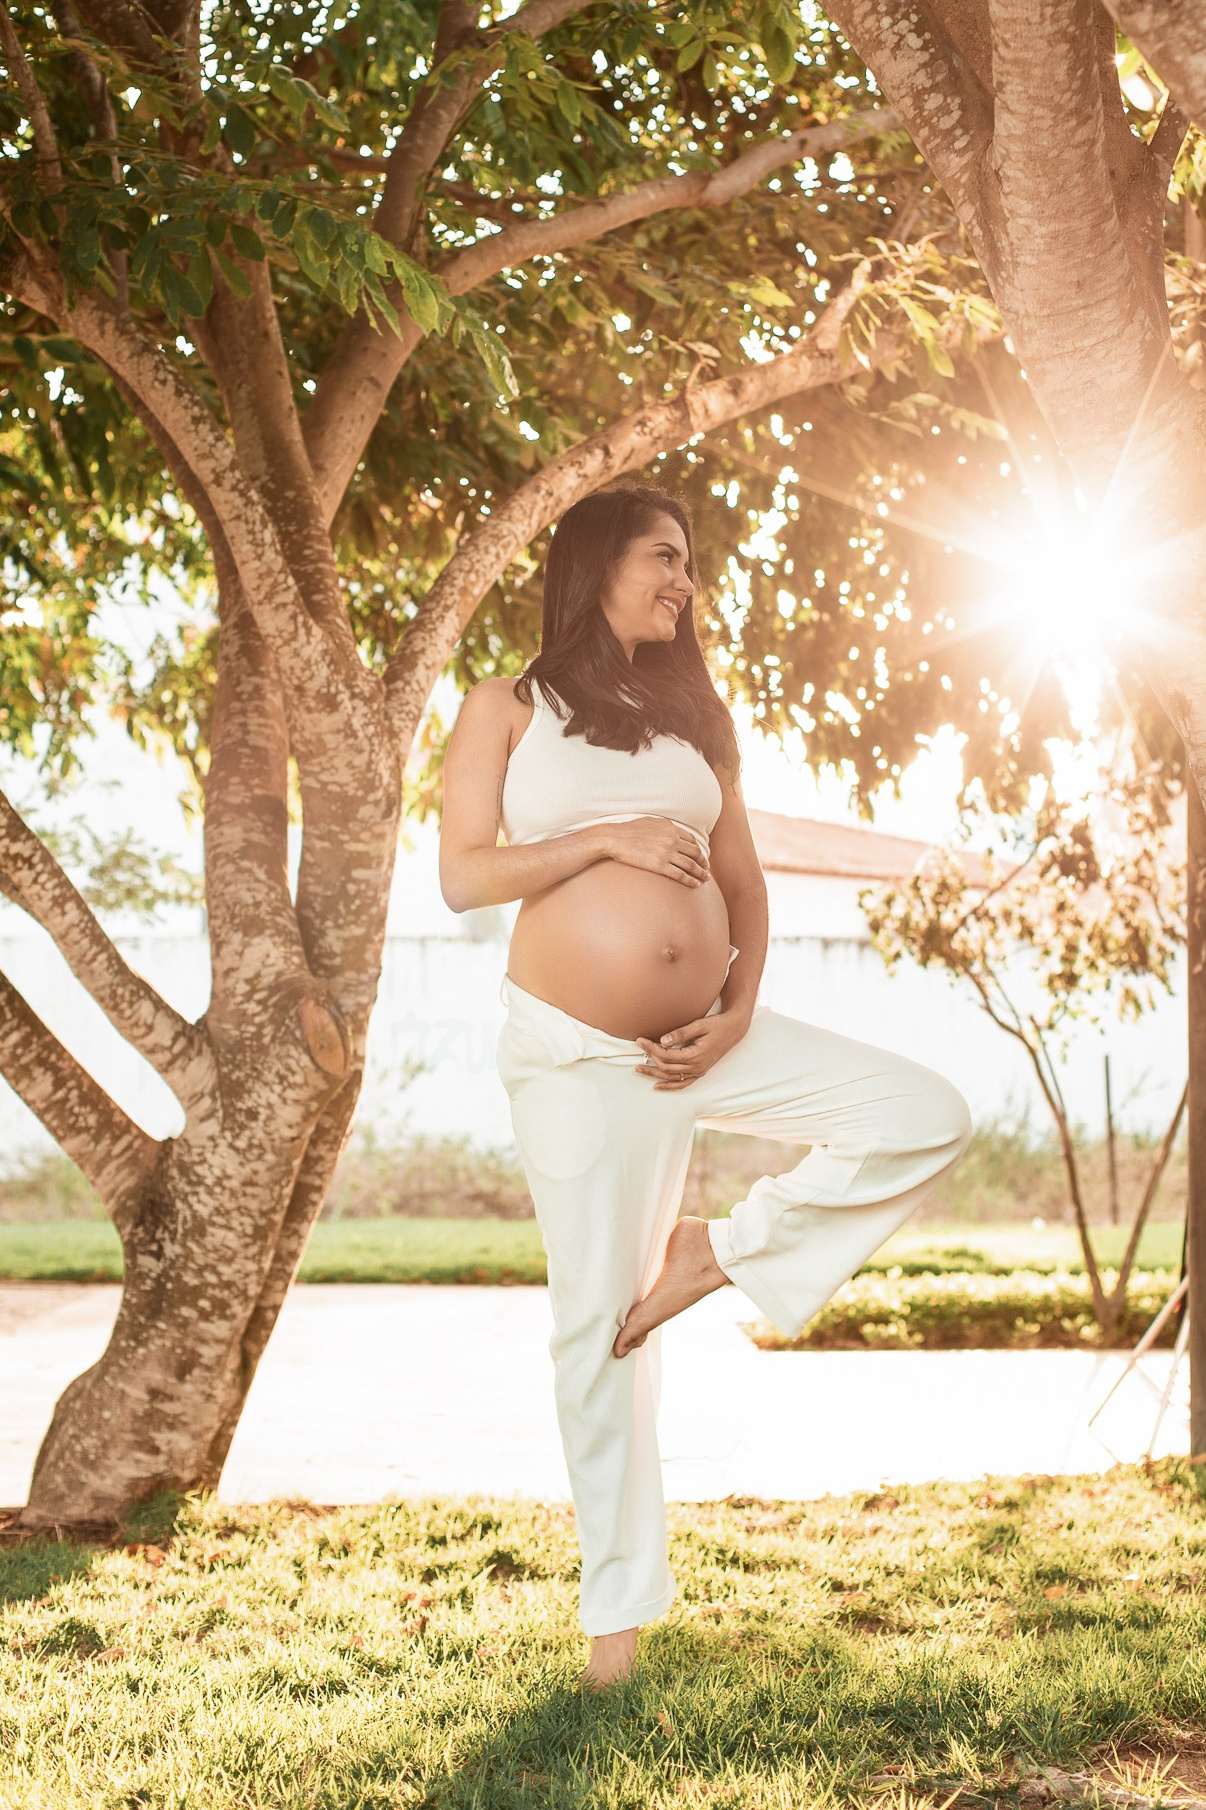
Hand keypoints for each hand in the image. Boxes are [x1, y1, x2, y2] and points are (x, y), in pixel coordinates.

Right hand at [598, 817, 709, 886]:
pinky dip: (690, 881)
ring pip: (691, 865)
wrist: (614, 839)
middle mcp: (672, 839)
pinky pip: (681, 875)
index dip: (699, 850)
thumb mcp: (649, 822)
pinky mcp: (660, 865)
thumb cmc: (628, 830)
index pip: (692, 840)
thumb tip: (670, 829)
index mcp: (670, 828)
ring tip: (704, 879)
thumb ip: (663, 826)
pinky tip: (695, 885)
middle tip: (706, 870)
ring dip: (700, 873)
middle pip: (696, 853)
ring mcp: (667, 853)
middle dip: (704, 863)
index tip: (701, 857)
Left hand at [635, 1007, 749, 1088]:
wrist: (733, 1030)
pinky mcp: (700, 1072)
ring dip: (655, 1074)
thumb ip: (680, 1033)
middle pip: (666, 1067)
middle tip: (639, 1047)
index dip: (651, 1048)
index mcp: (695, 1055)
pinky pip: (683, 1083)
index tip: (640, 1040)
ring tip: (639, 1068)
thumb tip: (662, 1040)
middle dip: (650, 1058)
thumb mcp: (699, 1025)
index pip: (666, 1055)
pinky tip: (657, 1085)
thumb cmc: (717, 1025)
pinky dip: (669, 1086)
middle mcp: (697, 1067)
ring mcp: (699, 1071)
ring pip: (672, 1077)